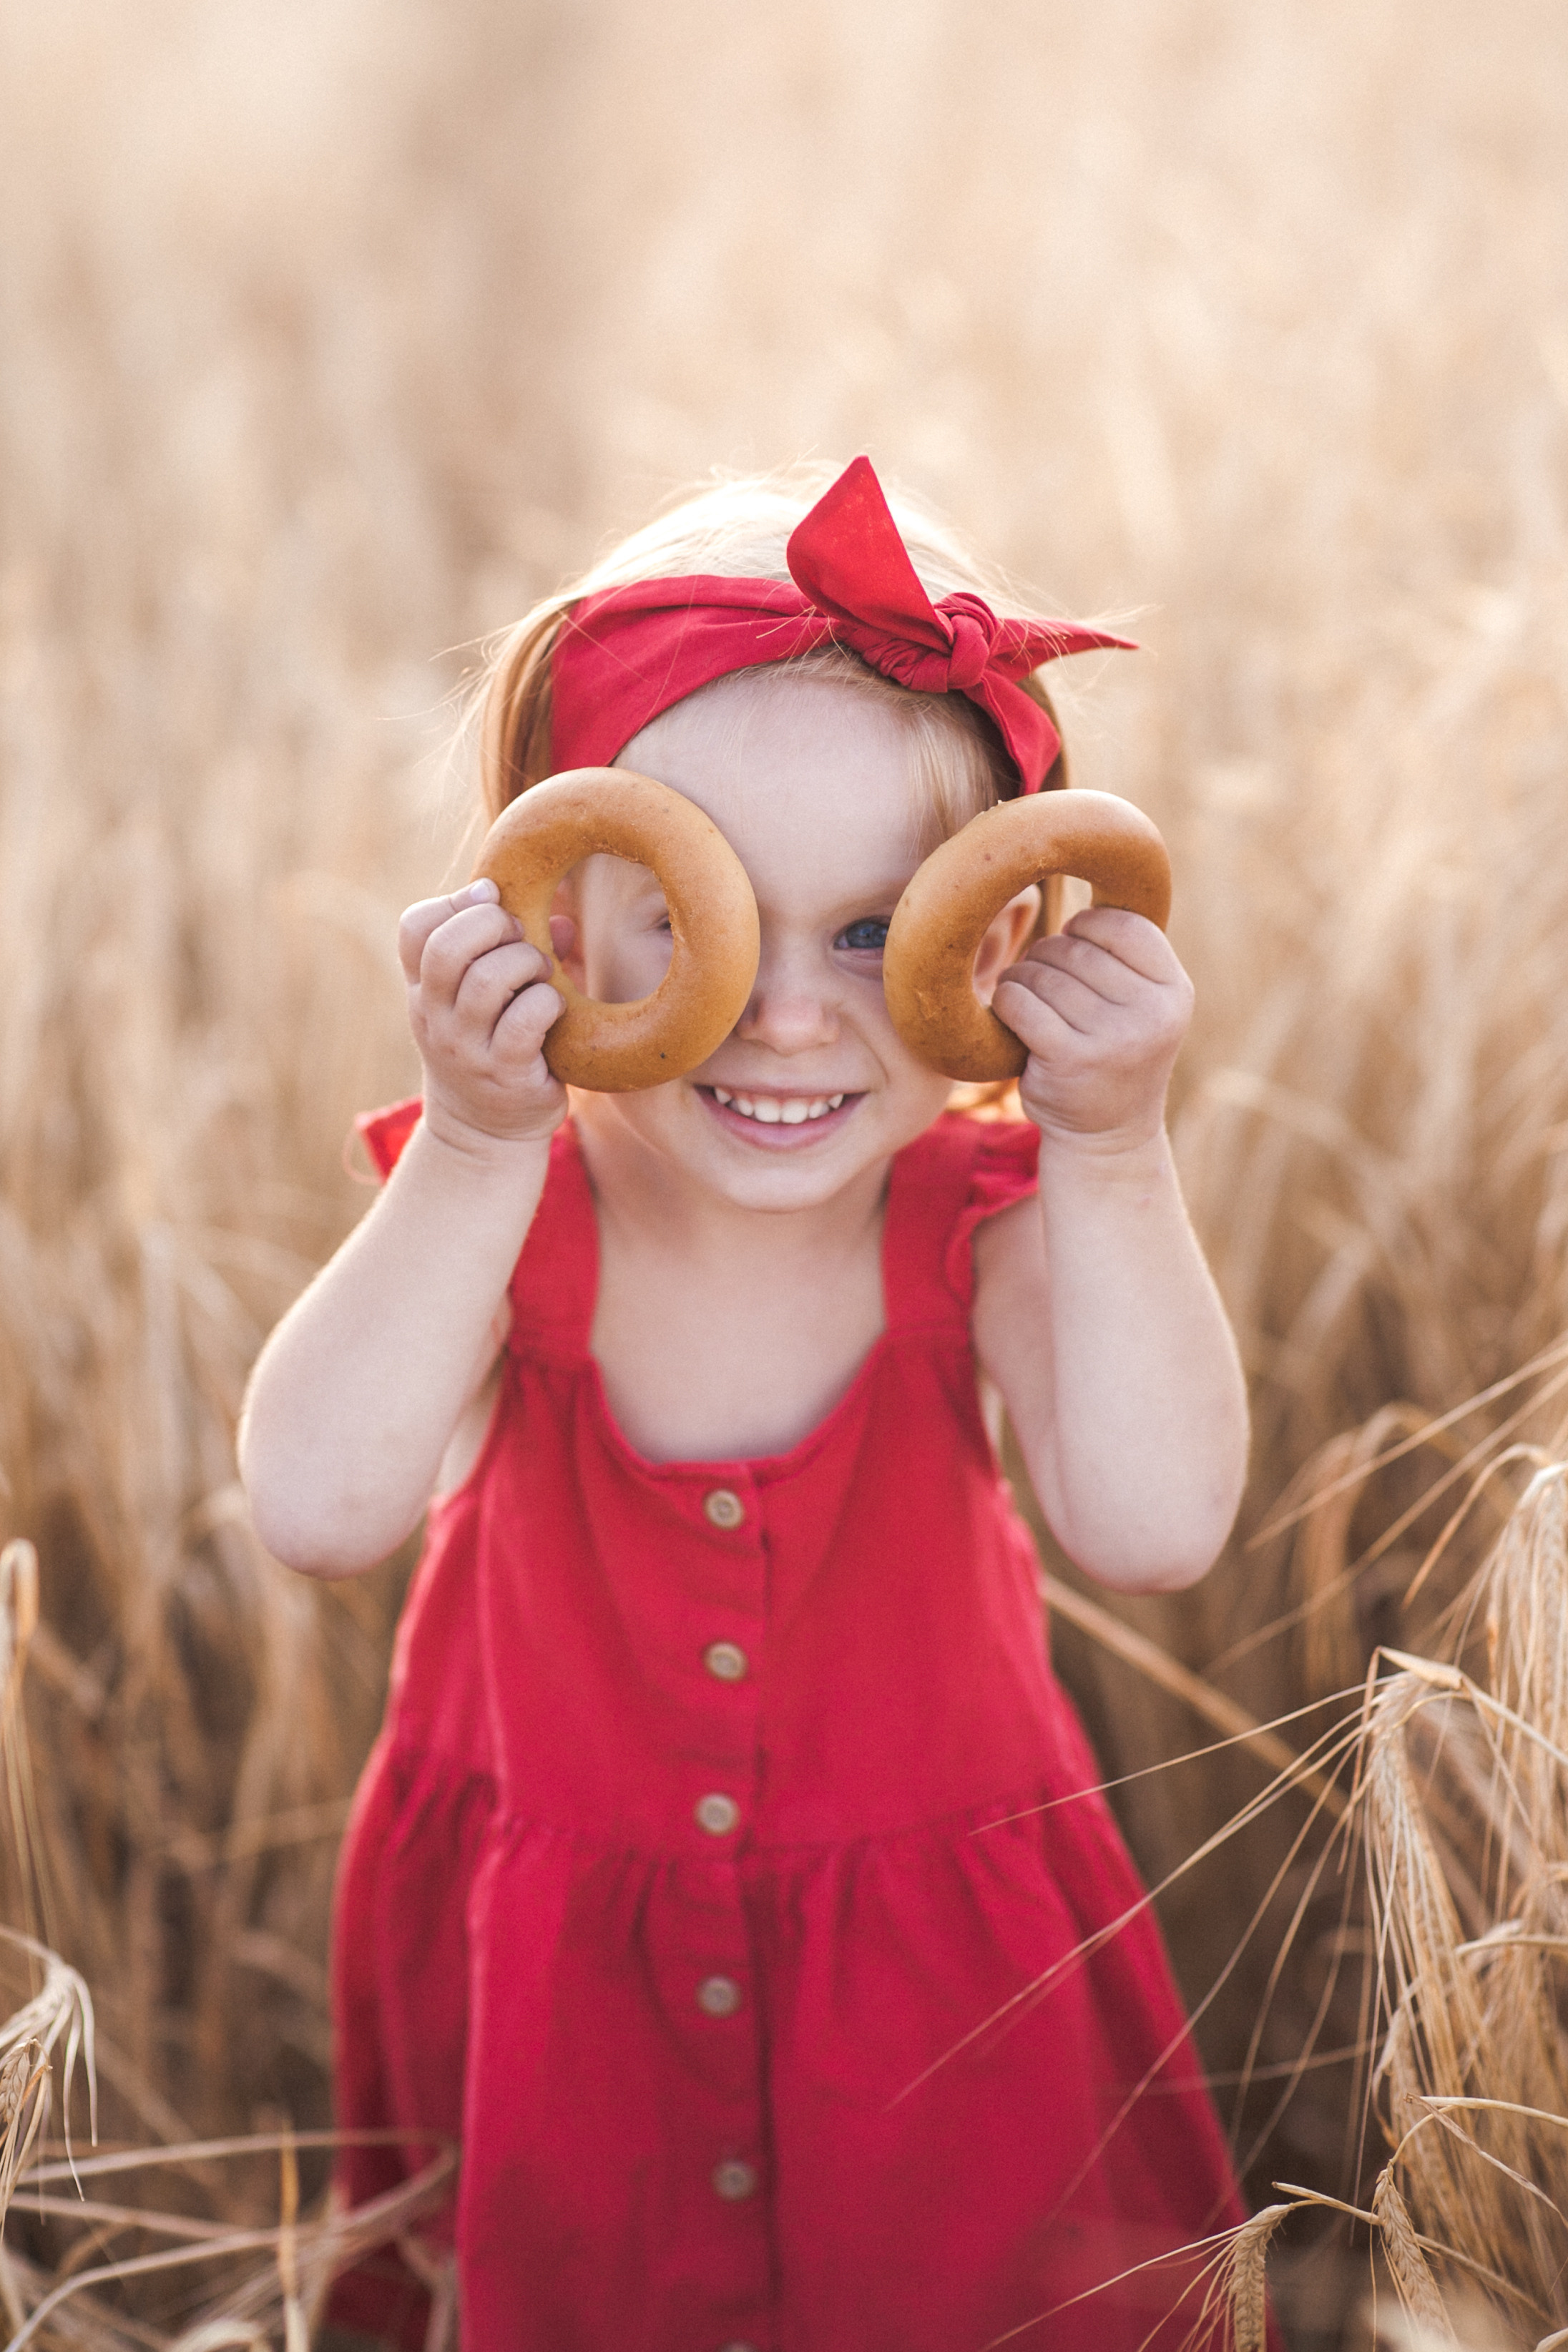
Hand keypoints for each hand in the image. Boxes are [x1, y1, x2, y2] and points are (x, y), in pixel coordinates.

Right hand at [398, 880, 566, 1150]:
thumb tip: (563, 922)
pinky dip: (548, 1002)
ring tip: (542, 974)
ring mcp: (465, 1047)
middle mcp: (435, 1016)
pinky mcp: (503, 1074)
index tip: (493, 900)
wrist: (482, 1133)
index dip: (455, 903)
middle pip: (446, 947)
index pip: (415, 928)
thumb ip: (518, 952)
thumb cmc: (492, 1049)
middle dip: (494, 924)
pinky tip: (556, 1009)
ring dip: (527, 962)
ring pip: (487, 980)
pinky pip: (524, 1021)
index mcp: (424, 989)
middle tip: (521, 937)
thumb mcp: (485, 1003)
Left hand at [992, 906, 1192, 1153]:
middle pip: (1074, 948)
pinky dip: (1006, 1004)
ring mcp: (1113, 1037)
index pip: (1121, 925)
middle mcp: (1152, 1012)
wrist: (1107, 1137)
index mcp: (1174, 990)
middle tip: (1046, 990)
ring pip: (1042, 973)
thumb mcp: (1140, 1003)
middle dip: (1048, 960)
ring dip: (1023, 983)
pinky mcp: (1070, 1059)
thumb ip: (1123, 954)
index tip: (1076, 952)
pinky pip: (1020, 1002)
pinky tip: (1010, 1019)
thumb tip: (1079, 861)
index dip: (1087, 930)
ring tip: (1032, 1008)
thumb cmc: (1113, 1054)